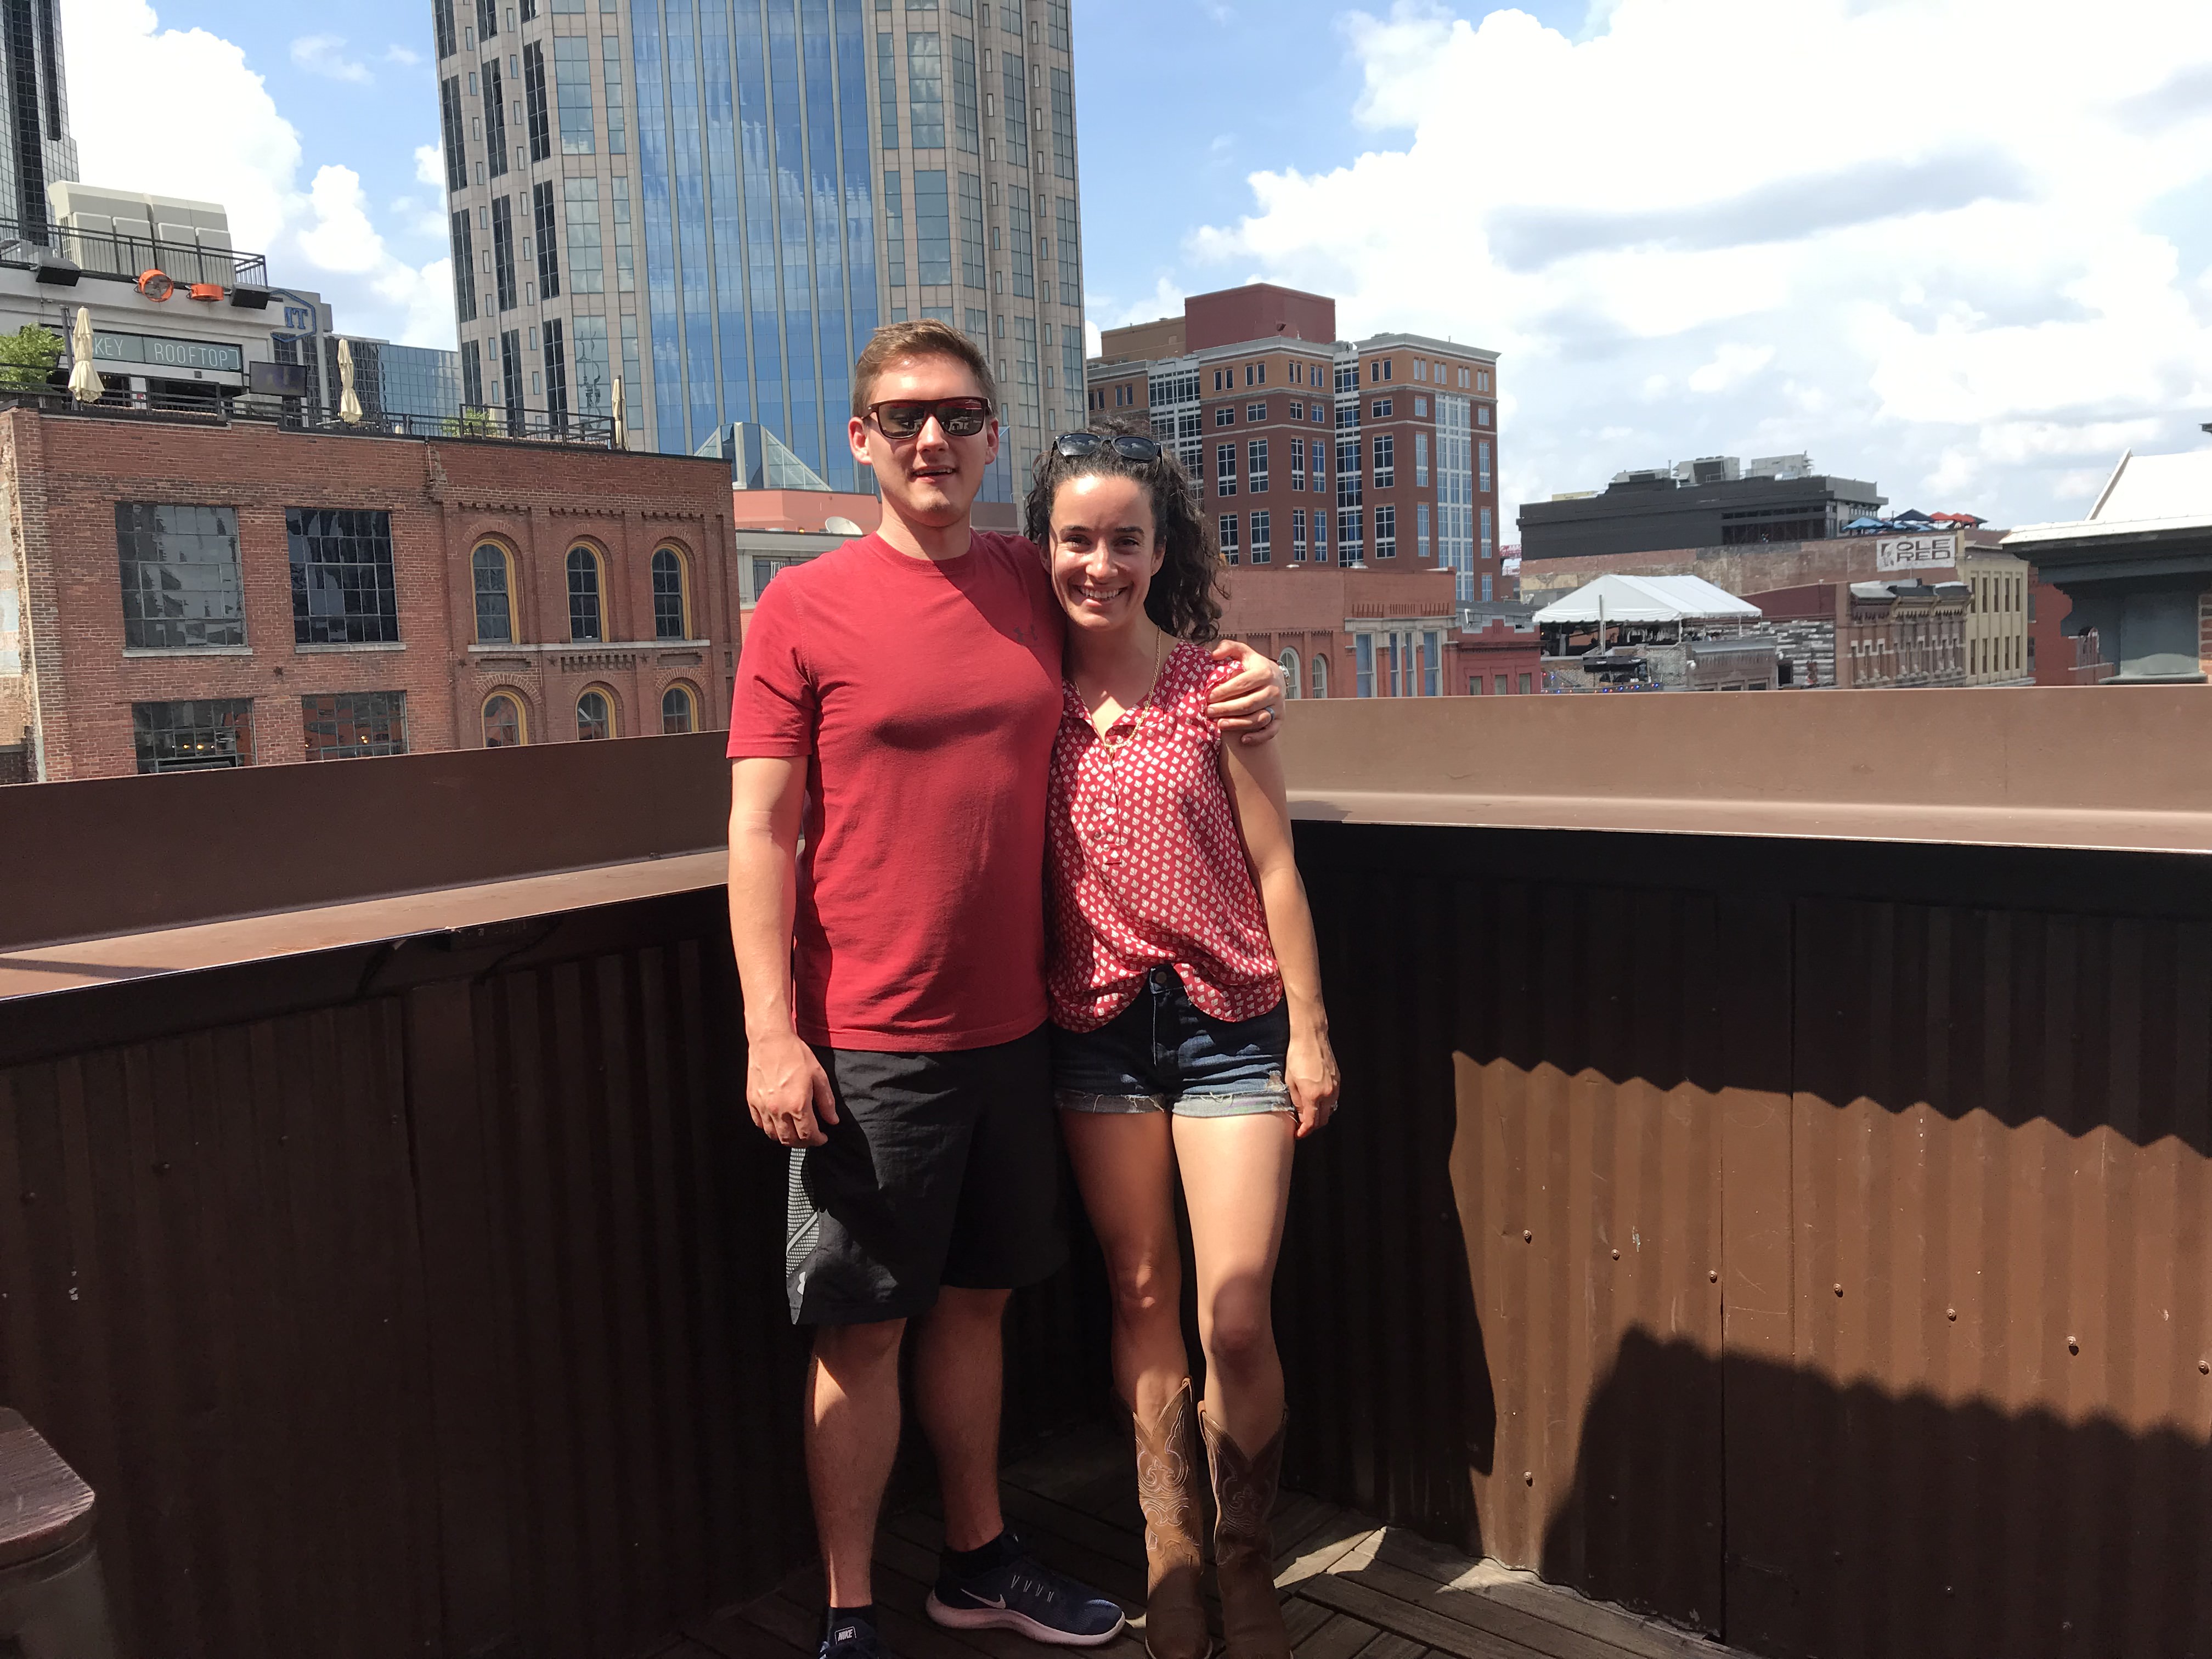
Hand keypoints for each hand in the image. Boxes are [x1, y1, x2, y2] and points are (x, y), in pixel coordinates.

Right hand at [748, 1029, 837, 1146]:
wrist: (771, 1040)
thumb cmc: (796, 1054)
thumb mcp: (819, 1076)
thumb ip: (826, 1102)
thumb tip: (833, 1120)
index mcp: (798, 1105)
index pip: (808, 1135)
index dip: (818, 1140)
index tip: (823, 1137)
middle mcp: (778, 1110)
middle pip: (790, 1140)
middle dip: (803, 1143)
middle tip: (810, 1137)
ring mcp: (762, 1107)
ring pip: (773, 1135)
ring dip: (786, 1138)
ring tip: (795, 1131)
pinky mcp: (752, 1101)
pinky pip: (759, 1123)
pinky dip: (769, 1128)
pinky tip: (778, 1122)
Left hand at [1206, 638, 1286, 745]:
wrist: (1276, 677)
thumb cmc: (1253, 666)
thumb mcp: (1243, 653)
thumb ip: (1228, 647)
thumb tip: (1214, 654)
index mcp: (1264, 672)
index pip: (1242, 683)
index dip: (1224, 691)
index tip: (1209, 696)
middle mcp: (1274, 689)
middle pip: (1248, 703)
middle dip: (1226, 709)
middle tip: (1209, 711)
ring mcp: (1278, 705)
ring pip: (1257, 718)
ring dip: (1238, 724)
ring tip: (1219, 725)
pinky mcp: (1280, 718)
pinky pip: (1270, 731)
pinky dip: (1258, 737)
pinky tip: (1243, 739)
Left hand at [1287, 1027, 1339, 1138]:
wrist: (1311, 1037)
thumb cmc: (1297, 1056)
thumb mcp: (1290, 1081)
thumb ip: (1297, 1101)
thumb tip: (1300, 1115)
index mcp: (1313, 1095)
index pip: (1311, 1123)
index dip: (1304, 1132)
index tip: (1298, 1134)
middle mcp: (1327, 1093)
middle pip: (1322, 1120)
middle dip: (1312, 1126)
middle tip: (1301, 1125)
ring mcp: (1335, 1087)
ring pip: (1330, 1111)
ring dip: (1320, 1115)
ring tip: (1308, 1113)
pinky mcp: (1338, 1080)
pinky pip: (1333, 1099)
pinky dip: (1326, 1104)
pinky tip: (1316, 1100)